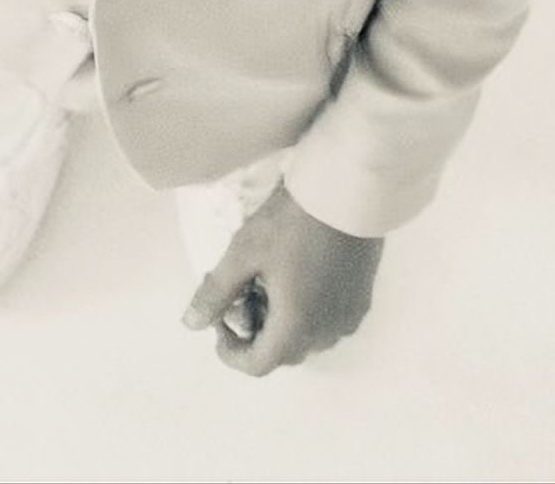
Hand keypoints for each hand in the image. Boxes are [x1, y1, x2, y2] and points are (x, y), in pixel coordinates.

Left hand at [181, 180, 383, 375]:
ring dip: (282, 322)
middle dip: (255, 331)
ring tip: (269, 279)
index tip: (219, 322)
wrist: (348, 189)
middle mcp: (327, 333)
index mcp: (296, 328)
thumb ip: (217, 293)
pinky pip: (328, 320)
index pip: (257, 365)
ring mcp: (349, 317)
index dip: (230, 352)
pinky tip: (298, 274)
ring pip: (307, 337)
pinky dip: (307, 311)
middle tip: (243, 290)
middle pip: (283, 351)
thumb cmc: (292, 222)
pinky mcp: (362, 299)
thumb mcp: (244, 252)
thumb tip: (192, 324)